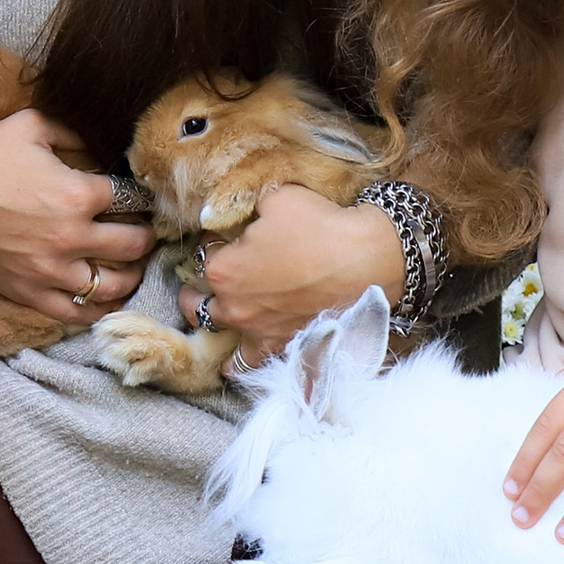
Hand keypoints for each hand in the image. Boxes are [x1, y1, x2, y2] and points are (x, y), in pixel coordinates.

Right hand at [0, 109, 152, 322]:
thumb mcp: (29, 127)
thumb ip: (72, 131)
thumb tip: (98, 142)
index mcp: (77, 194)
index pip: (130, 199)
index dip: (140, 197)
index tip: (140, 198)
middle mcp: (72, 237)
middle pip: (132, 246)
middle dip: (145, 237)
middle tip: (144, 232)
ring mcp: (52, 271)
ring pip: (113, 285)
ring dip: (130, 275)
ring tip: (130, 266)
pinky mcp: (30, 292)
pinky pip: (76, 312)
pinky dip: (97, 308)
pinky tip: (104, 298)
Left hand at [198, 187, 403, 366]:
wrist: (367, 261)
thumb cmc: (320, 227)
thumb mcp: (277, 198)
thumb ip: (247, 206)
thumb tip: (239, 211)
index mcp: (222, 270)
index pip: (203, 253)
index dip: (215, 241)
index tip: (228, 236)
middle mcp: (232, 307)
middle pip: (196, 300)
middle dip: (199, 286)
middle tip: (210, 276)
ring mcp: (256, 333)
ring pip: (216, 334)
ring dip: (212, 321)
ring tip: (218, 312)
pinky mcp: (281, 347)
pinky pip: (247, 365)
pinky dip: (238, 360)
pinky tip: (237, 354)